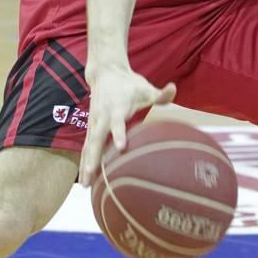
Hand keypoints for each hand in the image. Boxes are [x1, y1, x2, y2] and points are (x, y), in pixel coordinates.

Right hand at [78, 66, 176, 186]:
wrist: (105, 73)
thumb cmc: (129, 84)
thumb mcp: (145, 87)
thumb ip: (159, 94)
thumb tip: (173, 89)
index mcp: (117, 107)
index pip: (117, 122)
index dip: (119, 133)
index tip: (121, 147)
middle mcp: (102, 116)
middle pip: (96, 138)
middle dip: (94, 156)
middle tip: (92, 174)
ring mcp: (94, 122)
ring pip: (88, 145)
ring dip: (85, 163)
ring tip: (84, 184)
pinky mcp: (90, 127)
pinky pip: (86, 146)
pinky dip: (83, 161)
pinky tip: (84, 179)